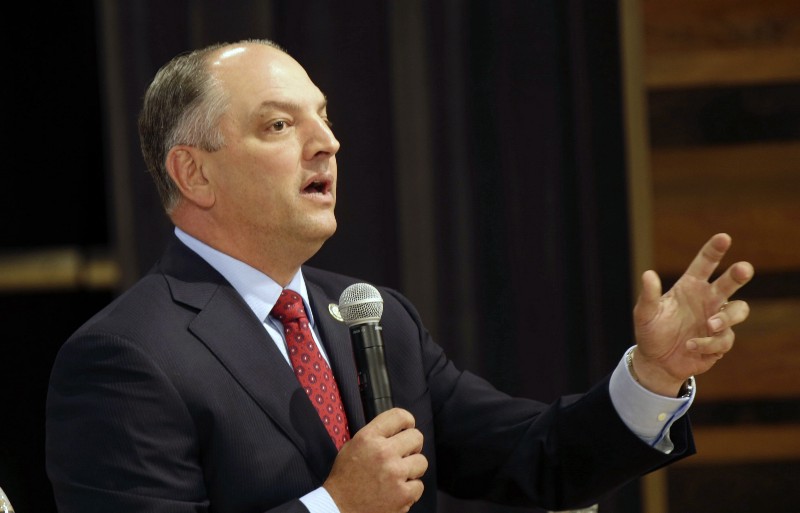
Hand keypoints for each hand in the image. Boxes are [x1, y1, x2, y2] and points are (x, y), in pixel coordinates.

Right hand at [324, 408, 427, 512]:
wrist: (339, 509)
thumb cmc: (345, 478)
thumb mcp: (352, 446)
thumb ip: (374, 435)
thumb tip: (397, 430)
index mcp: (369, 438)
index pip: (399, 416)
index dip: (408, 421)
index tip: (407, 427)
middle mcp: (383, 452)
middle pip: (416, 437)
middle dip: (412, 446)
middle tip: (403, 455)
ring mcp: (395, 474)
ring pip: (422, 461)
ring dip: (412, 469)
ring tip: (398, 475)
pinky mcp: (403, 495)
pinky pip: (419, 485)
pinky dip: (410, 490)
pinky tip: (396, 491)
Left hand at [632, 233, 753, 395]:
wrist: (656, 361)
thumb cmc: (651, 331)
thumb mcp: (645, 313)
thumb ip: (648, 295)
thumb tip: (648, 274)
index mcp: (690, 286)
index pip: (705, 264)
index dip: (715, 250)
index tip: (724, 237)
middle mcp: (708, 299)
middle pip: (730, 282)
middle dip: (739, 274)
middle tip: (743, 268)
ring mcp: (717, 320)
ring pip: (738, 310)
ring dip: (726, 317)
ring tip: (710, 324)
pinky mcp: (720, 342)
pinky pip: (723, 340)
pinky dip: (707, 343)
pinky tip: (690, 346)